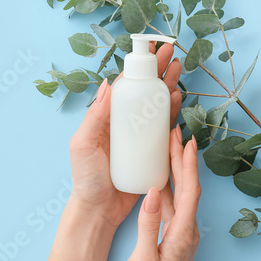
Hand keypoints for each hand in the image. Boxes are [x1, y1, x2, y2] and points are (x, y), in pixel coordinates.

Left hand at [68, 42, 182, 226]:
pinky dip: (172, 114)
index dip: (138, 67)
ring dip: (168, 88)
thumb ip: (94, 116)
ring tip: (178, 73)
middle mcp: (123, 124)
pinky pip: (164, 130)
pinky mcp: (151, 153)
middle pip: (143, 92)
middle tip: (172, 55)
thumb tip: (107, 83)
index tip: (151, 50)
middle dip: (158, 72)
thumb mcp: (83, 144)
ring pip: (156, 107)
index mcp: (106, 118)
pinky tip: (178, 100)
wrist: (99, 210)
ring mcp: (138, 138)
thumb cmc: (86, 178)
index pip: (124, 86)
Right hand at [122, 129, 200, 260]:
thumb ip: (149, 226)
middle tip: (175, 132)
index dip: (187, 165)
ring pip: (181, 195)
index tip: (185, 141)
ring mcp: (182, 234)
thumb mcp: (143, 260)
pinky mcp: (174, 237)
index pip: (189, 191)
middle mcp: (187, 231)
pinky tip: (159, 178)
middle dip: (182, 159)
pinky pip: (174, 205)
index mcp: (182, 234)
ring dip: (175, 170)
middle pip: (188, 188)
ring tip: (167, 147)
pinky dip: (168, 187)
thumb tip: (153, 194)